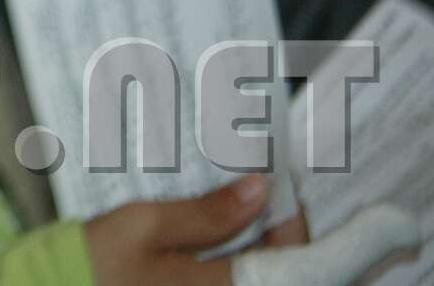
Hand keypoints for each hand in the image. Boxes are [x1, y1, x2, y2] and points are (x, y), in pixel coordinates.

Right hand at [86, 180, 424, 285]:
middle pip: (295, 271)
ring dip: (272, 247)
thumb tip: (257, 192)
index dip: (339, 236)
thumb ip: (207, 214)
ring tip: (245, 207)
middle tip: (265, 186)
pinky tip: (229, 238)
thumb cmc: (91, 270)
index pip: (305, 263)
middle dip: (288, 228)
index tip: (372, 214)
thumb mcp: (143, 228)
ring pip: (276, 280)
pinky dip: (251, 263)